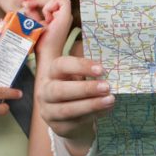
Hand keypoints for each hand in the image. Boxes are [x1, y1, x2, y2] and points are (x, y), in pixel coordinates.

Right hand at [33, 0, 113, 149]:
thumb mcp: (74, 72)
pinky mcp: (58, 127)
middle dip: (85, 88)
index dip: (80, 66)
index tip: (101, 69)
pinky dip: (93, 115)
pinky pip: (76, 121)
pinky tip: (106, 109)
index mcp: (50, 73)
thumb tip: (75, 29)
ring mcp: (49, 111)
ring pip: (68, 109)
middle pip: (60, 90)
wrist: (71, 118)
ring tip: (110, 99)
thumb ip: (79, 57)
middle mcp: (45, 92)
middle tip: (107, 86)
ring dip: (91, 104)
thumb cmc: (74, 88)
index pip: (60, 66)